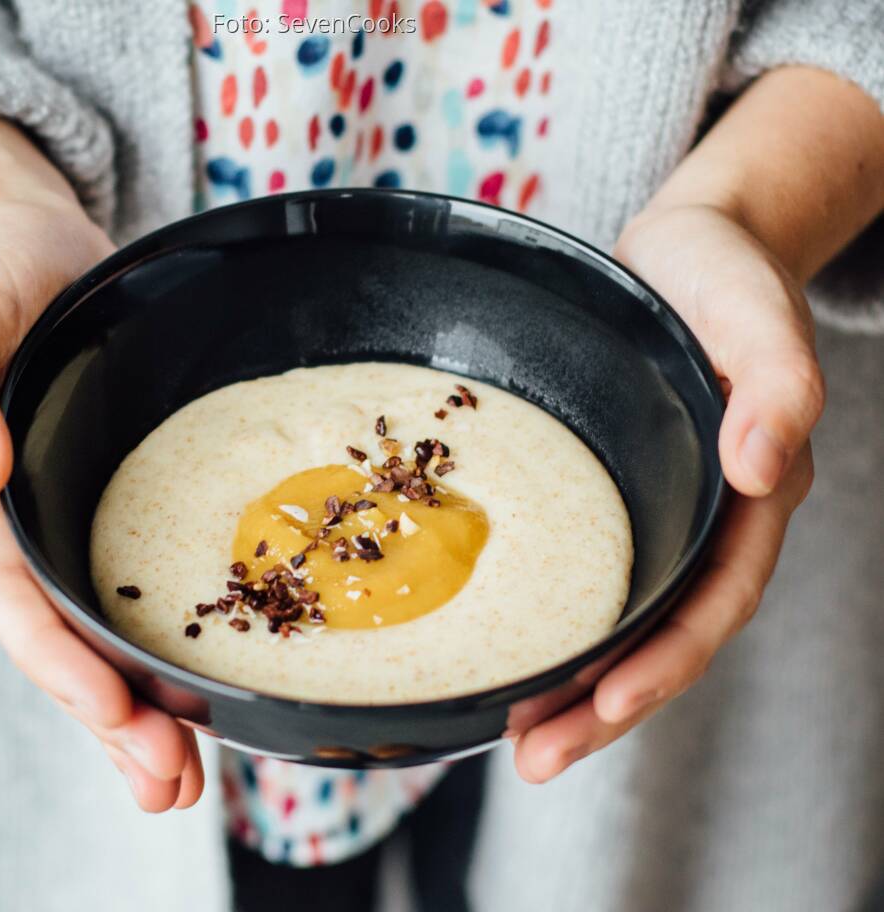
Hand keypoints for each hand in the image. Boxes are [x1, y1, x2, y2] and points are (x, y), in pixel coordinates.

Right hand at [0, 118, 202, 810]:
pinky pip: (125, 599)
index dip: (61, 660)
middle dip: (111, 721)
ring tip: (183, 784)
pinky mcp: (102, 517)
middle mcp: (14, 527)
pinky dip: (156, 658)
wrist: (35, 255)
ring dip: (136, 717)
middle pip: (57, 642)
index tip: (119, 712)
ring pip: (92, 640)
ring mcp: (58, 528)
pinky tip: (194, 705)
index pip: (13, 596)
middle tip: (171, 786)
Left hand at [512, 204, 822, 781]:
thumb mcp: (755, 312)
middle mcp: (702, 522)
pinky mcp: (607, 501)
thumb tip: (765, 468)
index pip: (711, 603)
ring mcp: (654, 517)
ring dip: (569, 688)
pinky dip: (548, 627)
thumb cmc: (721, 277)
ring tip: (510, 740)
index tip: (604, 705)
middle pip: (659, 638)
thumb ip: (778, 383)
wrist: (684, 253)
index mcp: (748, 498)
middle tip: (534, 761)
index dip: (663, 662)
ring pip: (618, 625)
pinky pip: (582, 580)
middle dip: (601, 708)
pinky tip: (503, 655)